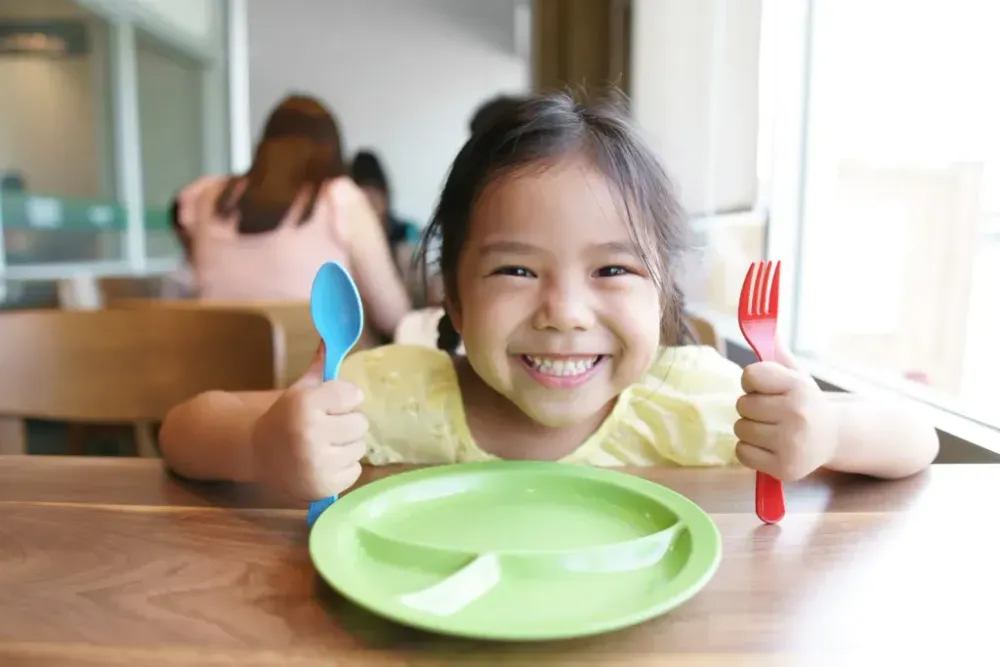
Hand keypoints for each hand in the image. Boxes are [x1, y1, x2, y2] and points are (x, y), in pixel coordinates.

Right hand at [250, 344, 367, 500]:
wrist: (257, 453)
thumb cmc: (285, 417)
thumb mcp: (301, 389)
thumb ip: (323, 364)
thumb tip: (335, 336)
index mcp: (304, 404)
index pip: (353, 395)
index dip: (343, 399)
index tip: (328, 404)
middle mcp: (310, 433)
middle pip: (361, 422)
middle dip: (346, 422)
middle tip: (326, 427)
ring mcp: (317, 463)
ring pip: (360, 447)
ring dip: (346, 445)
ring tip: (324, 445)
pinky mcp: (324, 486)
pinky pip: (356, 470)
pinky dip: (344, 467)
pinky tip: (323, 462)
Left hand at [734, 340, 838, 480]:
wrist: (832, 438)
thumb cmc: (805, 403)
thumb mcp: (796, 375)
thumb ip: (776, 354)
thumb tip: (765, 327)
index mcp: (798, 387)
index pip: (750, 376)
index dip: (752, 382)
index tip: (765, 387)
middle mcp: (796, 415)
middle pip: (742, 404)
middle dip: (752, 408)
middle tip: (773, 412)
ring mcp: (790, 444)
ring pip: (740, 428)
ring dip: (750, 429)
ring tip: (772, 429)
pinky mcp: (783, 468)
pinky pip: (741, 452)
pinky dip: (749, 450)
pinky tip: (769, 446)